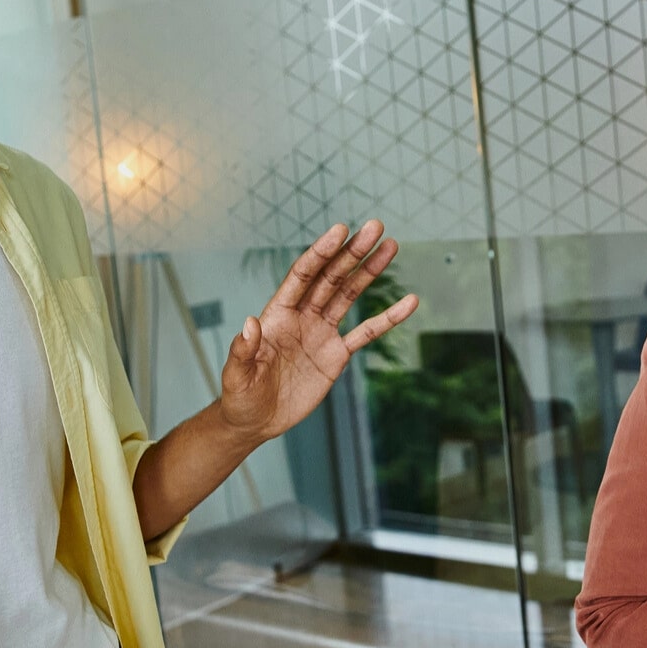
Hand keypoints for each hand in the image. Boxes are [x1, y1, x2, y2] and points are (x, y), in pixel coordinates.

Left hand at [216, 221, 419, 442]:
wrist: (257, 420)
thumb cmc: (240, 396)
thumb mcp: (237, 375)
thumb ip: (243, 350)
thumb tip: (250, 323)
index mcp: (277, 314)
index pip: (302, 275)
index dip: (320, 253)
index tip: (340, 230)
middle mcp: (301, 316)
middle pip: (331, 277)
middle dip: (352, 252)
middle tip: (375, 227)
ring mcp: (321, 332)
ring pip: (349, 295)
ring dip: (369, 271)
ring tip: (391, 246)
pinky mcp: (336, 354)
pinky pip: (366, 333)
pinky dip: (388, 318)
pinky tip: (410, 302)